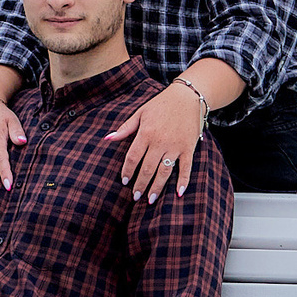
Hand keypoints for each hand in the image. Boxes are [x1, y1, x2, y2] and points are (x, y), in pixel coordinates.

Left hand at [105, 81, 204, 201]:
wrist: (188, 96)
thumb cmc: (161, 104)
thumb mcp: (140, 113)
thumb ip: (125, 128)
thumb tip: (108, 139)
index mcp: (146, 133)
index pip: (133, 157)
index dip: (127, 171)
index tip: (124, 182)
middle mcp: (160, 142)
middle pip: (147, 168)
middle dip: (140, 184)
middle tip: (135, 197)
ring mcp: (176, 146)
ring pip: (164, 172)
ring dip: (157, 187)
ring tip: (150, 200)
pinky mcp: (189, 148)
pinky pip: (186, 168)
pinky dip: (183, 181)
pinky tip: (179, 194)